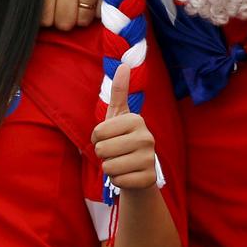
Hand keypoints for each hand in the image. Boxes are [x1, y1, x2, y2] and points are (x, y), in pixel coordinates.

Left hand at [42, 0, 99, 29]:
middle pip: (65, 23)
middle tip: (68, 4)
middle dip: (66, 18)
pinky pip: (100, 14)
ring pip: (83, 21)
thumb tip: (35, 23)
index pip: (45, 19)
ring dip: (82, 15)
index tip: (52, 7)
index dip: (49, 17)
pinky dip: (97, 11)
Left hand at [91, 64, 156, 190]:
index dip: (97, 139)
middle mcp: (147, 137)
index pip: (98, 132)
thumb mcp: (119, 116)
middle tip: (115, 153)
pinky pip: (118, 181)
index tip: (109, 139)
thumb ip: (119, 91)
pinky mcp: (149, 178)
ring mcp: (150, 158)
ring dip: (109, 168)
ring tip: (121, 164)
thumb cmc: (123, 140)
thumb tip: (123, 64)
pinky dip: (118, 181)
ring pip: (108, 167)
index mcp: (136, 119)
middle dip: (102, 155)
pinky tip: (127, 176)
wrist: (138, 171)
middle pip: (102, 150)